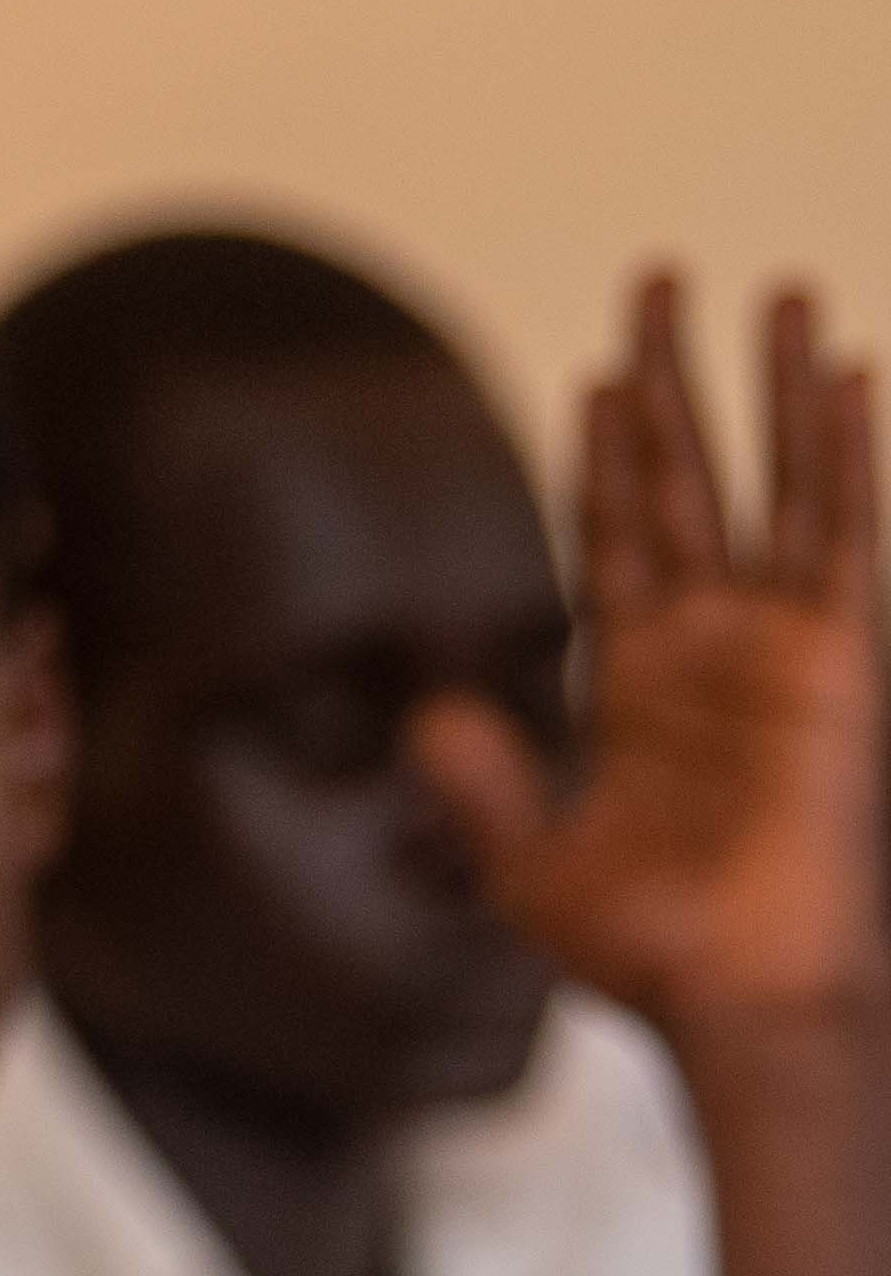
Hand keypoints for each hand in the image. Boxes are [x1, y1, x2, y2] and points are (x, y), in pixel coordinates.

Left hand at [417, 272, 890, 1034]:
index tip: (596, 376)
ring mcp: (776, 641)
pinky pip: (840, 530)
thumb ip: (481, 782)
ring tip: (771, 290)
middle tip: (658, 279)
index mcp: (633, 681)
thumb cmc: (645, 950)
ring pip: (771, 481)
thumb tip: (431, 713)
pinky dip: (840, 451)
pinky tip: (844, 372)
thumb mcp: (530, 862)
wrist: (733, 996)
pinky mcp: (840, 655)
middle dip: (670, 381)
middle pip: (682, 479)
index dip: (600, 458)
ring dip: (770, 387)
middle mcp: (708, 642)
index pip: (610, 538)